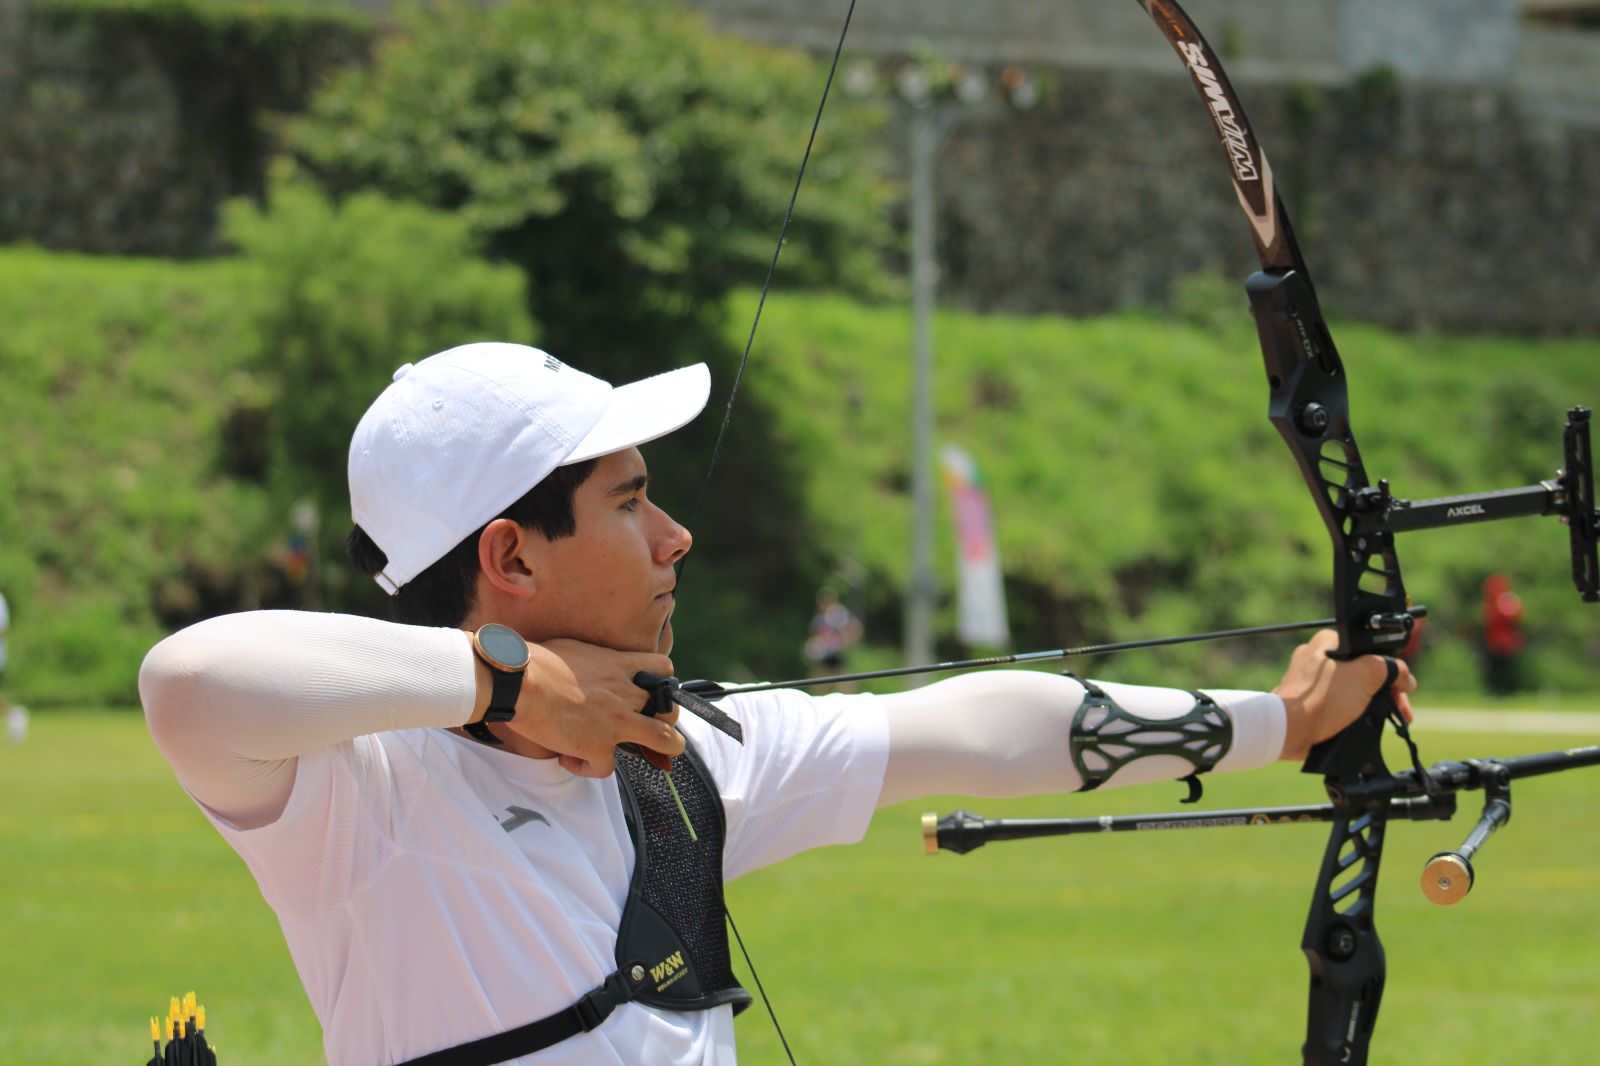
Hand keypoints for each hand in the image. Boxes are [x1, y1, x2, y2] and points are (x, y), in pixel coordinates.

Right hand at [488, 639, 684, 776]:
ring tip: (632, 751)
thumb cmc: (535, 661)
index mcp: (618, 666)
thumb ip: (592, 661)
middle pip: (671, 710)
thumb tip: (585, 665)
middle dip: (665, 722)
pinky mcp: (597, 747)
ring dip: (655, 750)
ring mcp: (616, 723)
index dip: (661, 683)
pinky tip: (569, 758)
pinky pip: (605, 768)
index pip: (663, 667)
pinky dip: (587, 767)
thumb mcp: (574, 648)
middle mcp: (625, 693)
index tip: (648, 691)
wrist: (518, 682)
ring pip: (664, 740)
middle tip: (643, 727)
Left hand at [1274, 629, 1417, 760]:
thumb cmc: (1322, 699)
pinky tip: (1361, 724)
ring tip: (1383, 720)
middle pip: (1364, 672)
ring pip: (1352, 690)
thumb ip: (1391, 669)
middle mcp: (1317, 657)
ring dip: (1370, 704)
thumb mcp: (1366, 675)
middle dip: (1385, 692)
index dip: (1391, 672)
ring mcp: (1310, 680)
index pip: (1371, 652)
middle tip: (1400, 710)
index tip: (1402, 689)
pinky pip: (1337, 704)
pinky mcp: (1307, 700)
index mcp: (1329, 641)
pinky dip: (1351, 713)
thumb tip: (1406, 677)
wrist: (1289, 730)